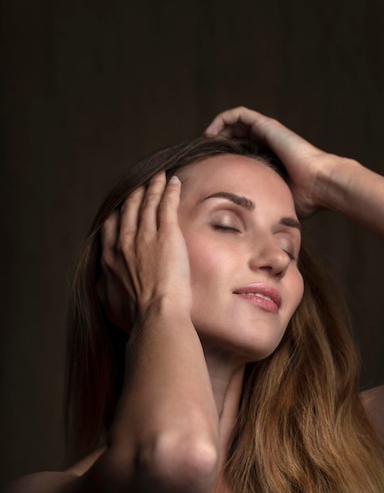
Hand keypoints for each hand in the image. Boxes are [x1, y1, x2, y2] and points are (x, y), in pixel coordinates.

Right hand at [98, 173, 190, 332]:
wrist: (156, 316)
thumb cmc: (136, 317)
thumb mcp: (109, 304)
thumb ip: (104, 290)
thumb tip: (102, 286)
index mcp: (110, 257)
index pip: (112, 225)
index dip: (118, 211)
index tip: (123, 205)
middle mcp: (125, 241)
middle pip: (129, 208)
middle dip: (135, 192)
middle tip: (142, 183)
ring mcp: (146, 235)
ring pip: (148, 202)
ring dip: (153, 186)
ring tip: (158, 175)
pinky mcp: (167, 234)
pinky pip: (167, 204)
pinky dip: (169, 190)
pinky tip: (173, 181)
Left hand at [205, 106, 337, 216]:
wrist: (319, 184)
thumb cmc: (305, 198)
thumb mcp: (276, 203)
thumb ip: (265, 209)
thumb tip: (253, 230)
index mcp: (270, 159)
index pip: (243, 152)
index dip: (226, 156)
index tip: (211, 168)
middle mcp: (268, 143)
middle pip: (237, 135)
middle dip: (219, 142)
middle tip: (204, 154)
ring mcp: (267, 133)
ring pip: (236, 123)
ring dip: (218, 128)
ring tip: (204, 140)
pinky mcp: (267, 126)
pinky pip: (240, 114)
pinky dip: (223, 119)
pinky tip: (211, 132)